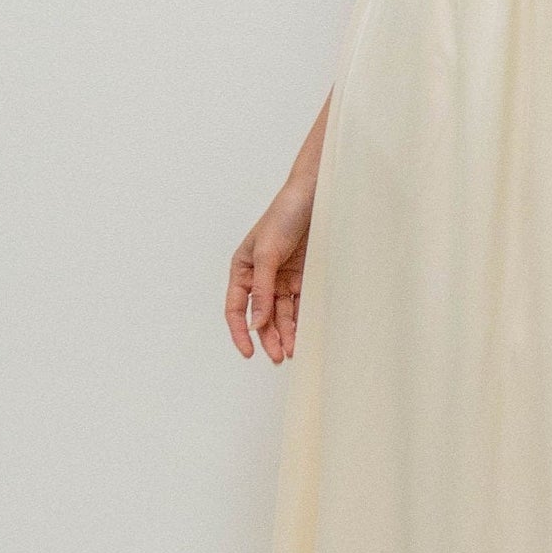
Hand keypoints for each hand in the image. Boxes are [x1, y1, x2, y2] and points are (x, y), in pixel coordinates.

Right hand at [226, 177, 315, 362]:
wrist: (315, 195)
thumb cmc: (284, 215)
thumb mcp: (267, 253)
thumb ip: (262, 289)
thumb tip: (257, 322)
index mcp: (243, 270)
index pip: (236, 308)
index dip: (239, 331)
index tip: (248, 352)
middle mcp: (261, 277)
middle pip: (261, 315)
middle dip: (268, 337)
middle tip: (278, 357)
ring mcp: (283, 278)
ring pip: (281, 314)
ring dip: (286, 333)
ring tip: (293, 350)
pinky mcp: (303, 277)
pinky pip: (300, 304)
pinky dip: (301, 320)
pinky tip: (305, 334)